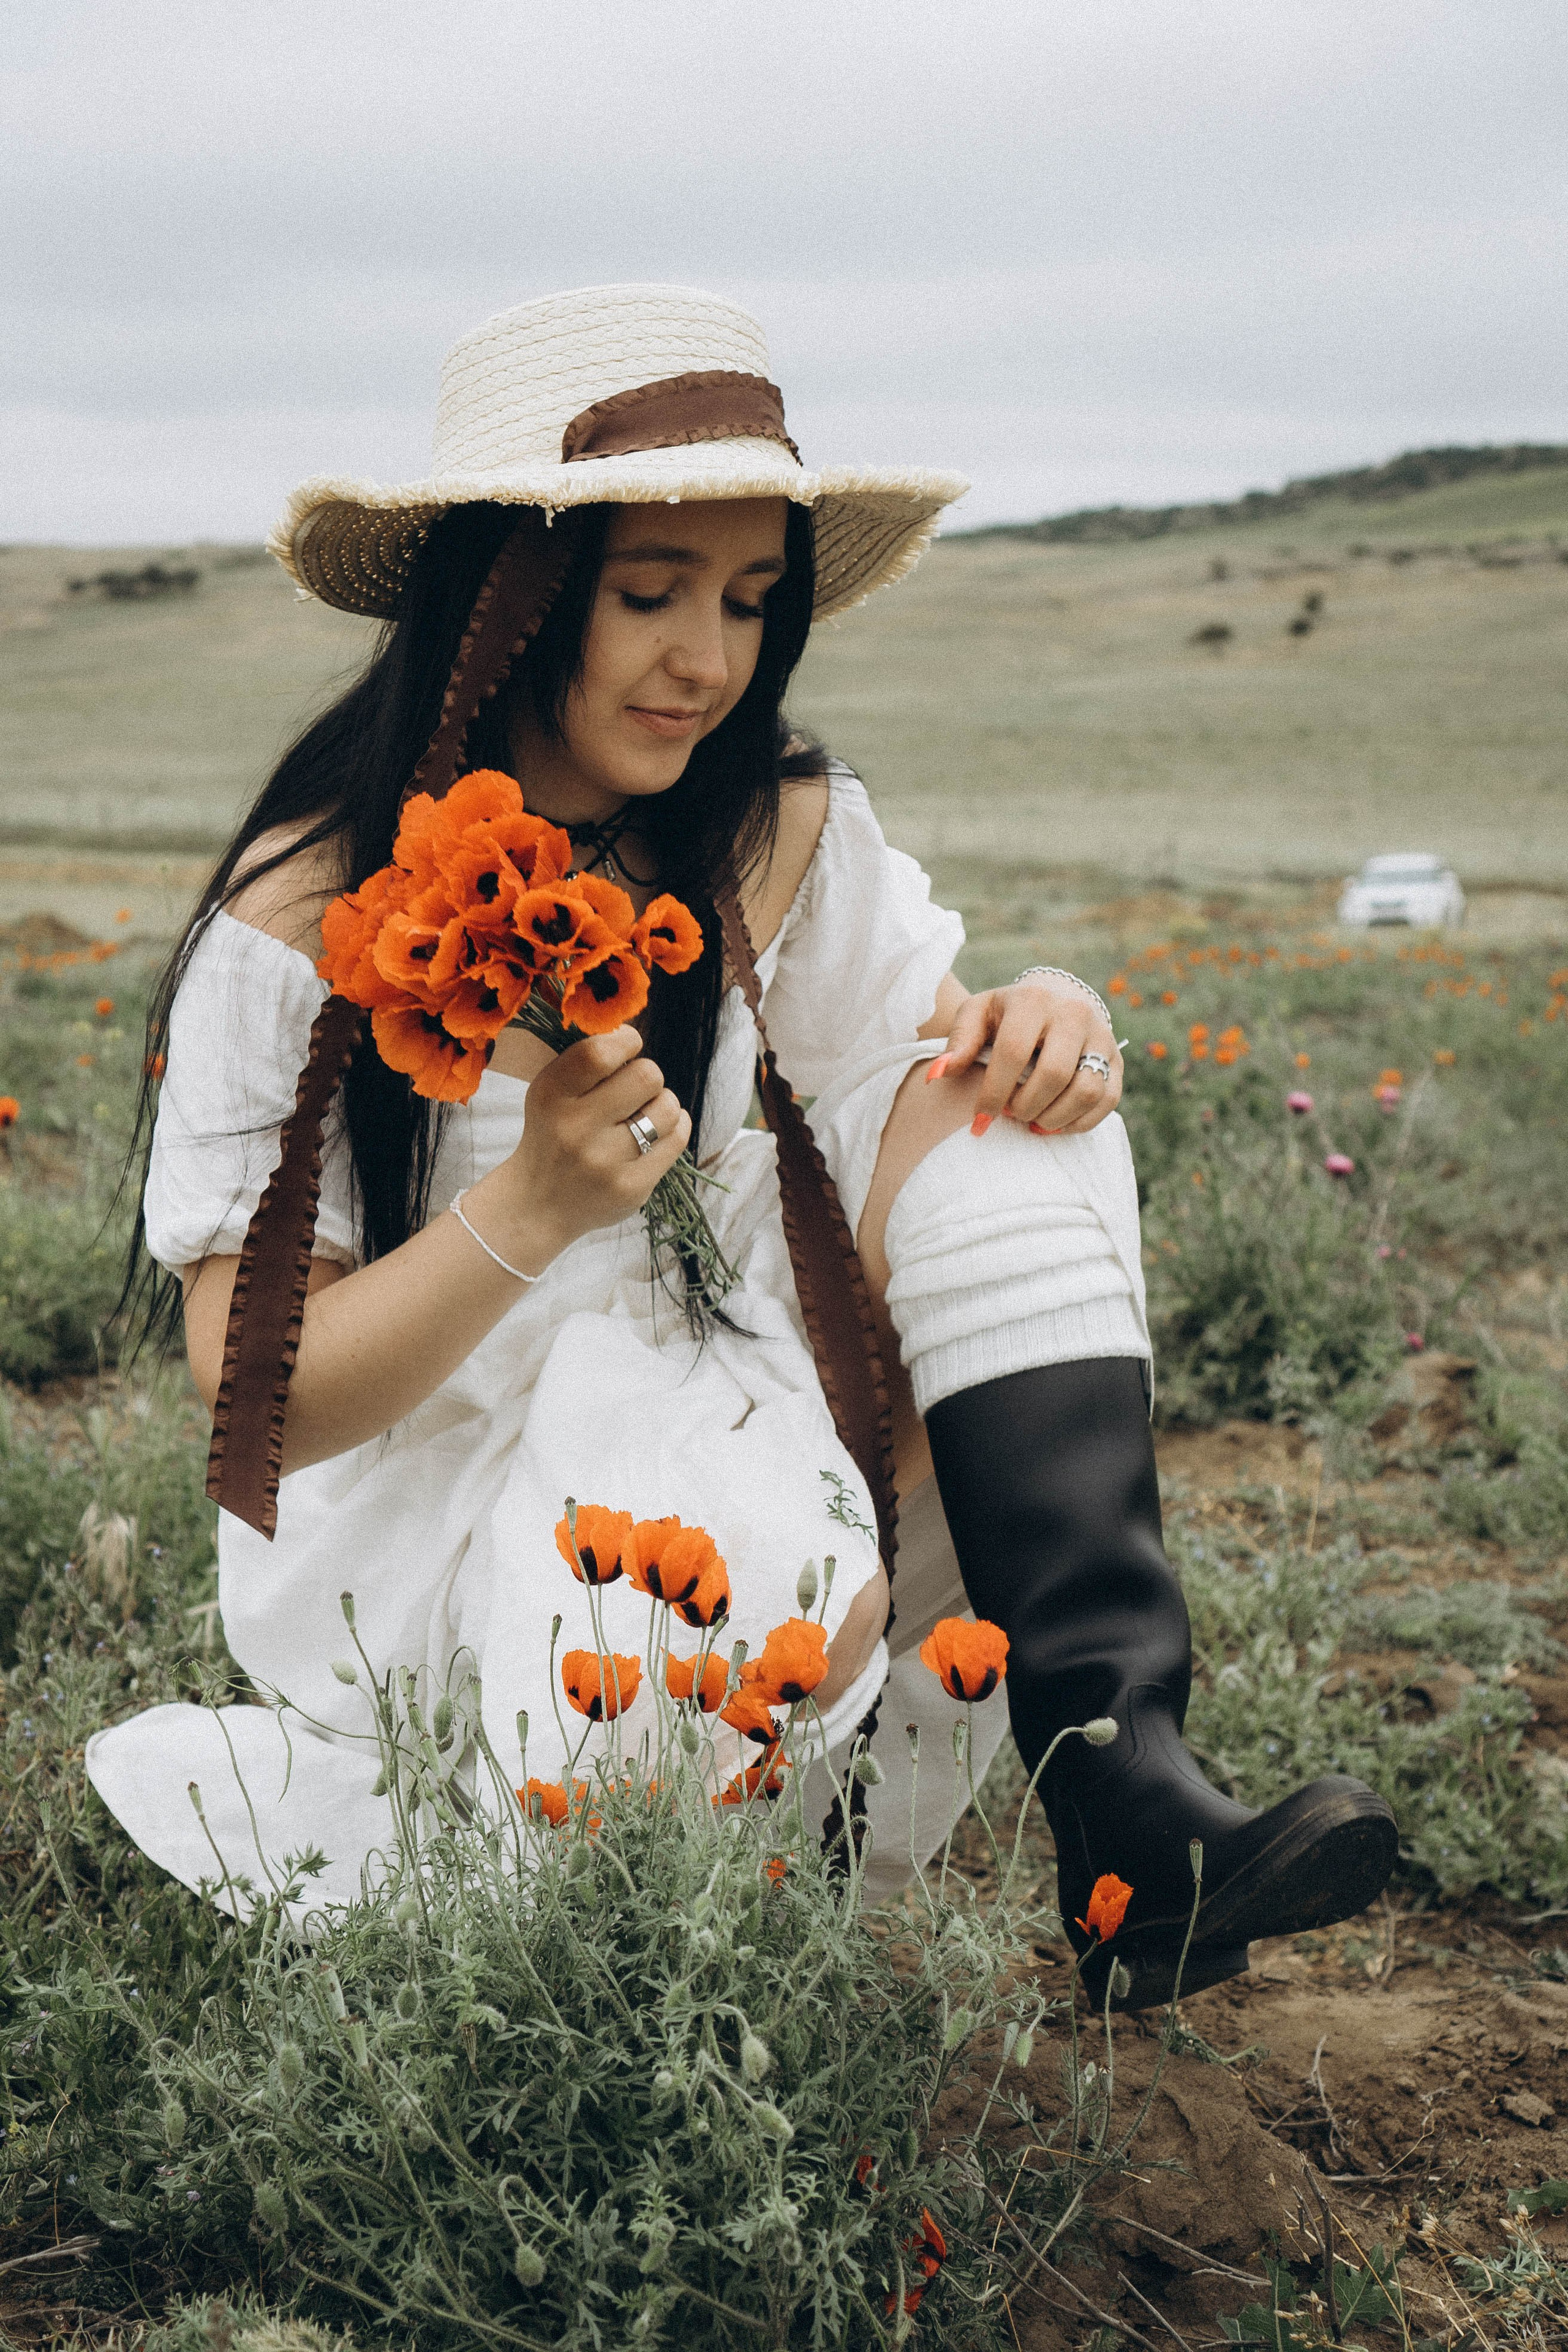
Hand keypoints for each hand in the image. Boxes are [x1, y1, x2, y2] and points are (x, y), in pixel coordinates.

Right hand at [491, 1027, 690, 1258]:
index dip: (626, 1040)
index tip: (626, 1046)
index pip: (601, 1051)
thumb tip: (633, 1031)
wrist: (538, 1204)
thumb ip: (587, 1062)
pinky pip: (677, 1139)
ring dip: (662, 1103)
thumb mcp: (550, 1092)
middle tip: (634, 1089)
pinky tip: (658, 1130)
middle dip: (646, 1075)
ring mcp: (605, 1162)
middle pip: (647, 1075)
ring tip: (644, 1113)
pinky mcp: (632, 1188)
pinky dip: (674, 1126)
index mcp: (552, 1095)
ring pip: (667, 1107)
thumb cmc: (553, 1134)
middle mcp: (576, 1129)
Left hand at [928, 980, 1122, 1134]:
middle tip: (1010, 1114)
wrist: (1055, 1002)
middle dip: (1025, 1106)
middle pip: (1053, 1074)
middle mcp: (1074, 1013)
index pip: (1013, 1052)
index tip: (979, 1120)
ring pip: (1086, 1090)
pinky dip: (1077, 1122)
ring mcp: (1102, 1036)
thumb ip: (958, 1042)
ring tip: (1032, 1120)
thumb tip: (939, 1073)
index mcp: (1034, 999)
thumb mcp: (977, 1016)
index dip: (994, 1093)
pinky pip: (1106, 1102)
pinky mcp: (1118, 1061)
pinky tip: (1053, 1122)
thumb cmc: (1006, 1016)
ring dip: (1053, 1117)